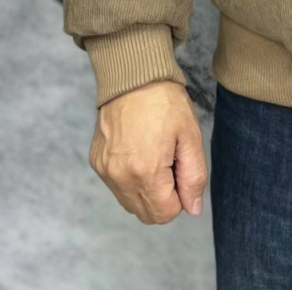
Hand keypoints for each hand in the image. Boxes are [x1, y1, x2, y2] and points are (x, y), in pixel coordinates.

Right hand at [88, 79, 207, 223]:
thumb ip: (194, 177)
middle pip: (146, 214)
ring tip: (155, 154)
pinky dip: (131, 179)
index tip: (181, 170)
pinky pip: (117, 187)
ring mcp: (105, 171)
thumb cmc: (165, 103)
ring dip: (147, 190)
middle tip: (171, 162)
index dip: (180, 197)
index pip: (165, 214)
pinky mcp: (97, 163)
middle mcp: (119, 177)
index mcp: (145, 172)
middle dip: (164, 197)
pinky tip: (140, 151)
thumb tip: (192, 209)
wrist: (133, 77)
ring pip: (130, 203)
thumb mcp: (190, 136)